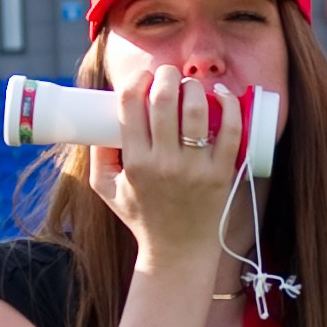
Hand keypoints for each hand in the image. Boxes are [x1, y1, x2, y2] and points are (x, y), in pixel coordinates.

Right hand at [94, 67, 249, 268]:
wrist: (177, 252)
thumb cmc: (142, 217)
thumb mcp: (105, 190)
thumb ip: (96, 156)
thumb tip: (99, 119)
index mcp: (135, 163)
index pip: (130, 104)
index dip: (136, 80)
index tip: (143, 77)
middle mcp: (164, 164)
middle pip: (164, 99)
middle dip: (166, 75)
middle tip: (169, 74)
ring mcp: (195, 168)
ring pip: (196, 109)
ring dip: (194, 87)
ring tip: (191, 87)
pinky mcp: (221, 173)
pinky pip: (231, 130)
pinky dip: (229, 105)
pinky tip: (222, 96)